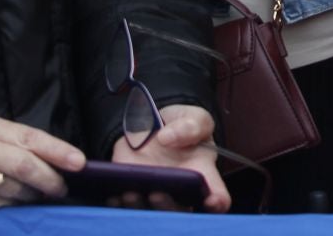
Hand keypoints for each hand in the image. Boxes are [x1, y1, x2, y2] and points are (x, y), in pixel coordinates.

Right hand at [0, 114, 83, 209]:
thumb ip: (11, 139)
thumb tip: (47, 157)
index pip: (29, 139)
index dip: (58, 151)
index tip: (79, 162)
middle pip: (25, 167)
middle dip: (50, 179)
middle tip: (64, 185)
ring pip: (15, 190)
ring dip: (35, 194)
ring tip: (45, 192)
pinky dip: (14, 204)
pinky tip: (21, 201)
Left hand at [109, 105, 230, 212]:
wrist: (152, 125)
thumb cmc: (180, 127)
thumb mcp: (194, 117)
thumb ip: (190, 125)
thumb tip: (167, 138)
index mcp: (203, 174)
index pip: (217, 197)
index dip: (217, 202)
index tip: (211, 200)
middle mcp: (180, 192)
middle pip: (180, 213)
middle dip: (168, 208)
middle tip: (156, 193)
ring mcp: (155, 194)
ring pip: (150, 215)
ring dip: (140, 208)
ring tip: (130, 193)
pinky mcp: (131, 192)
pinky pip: (124, 208)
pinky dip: (118, 205)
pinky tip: (114, 195)